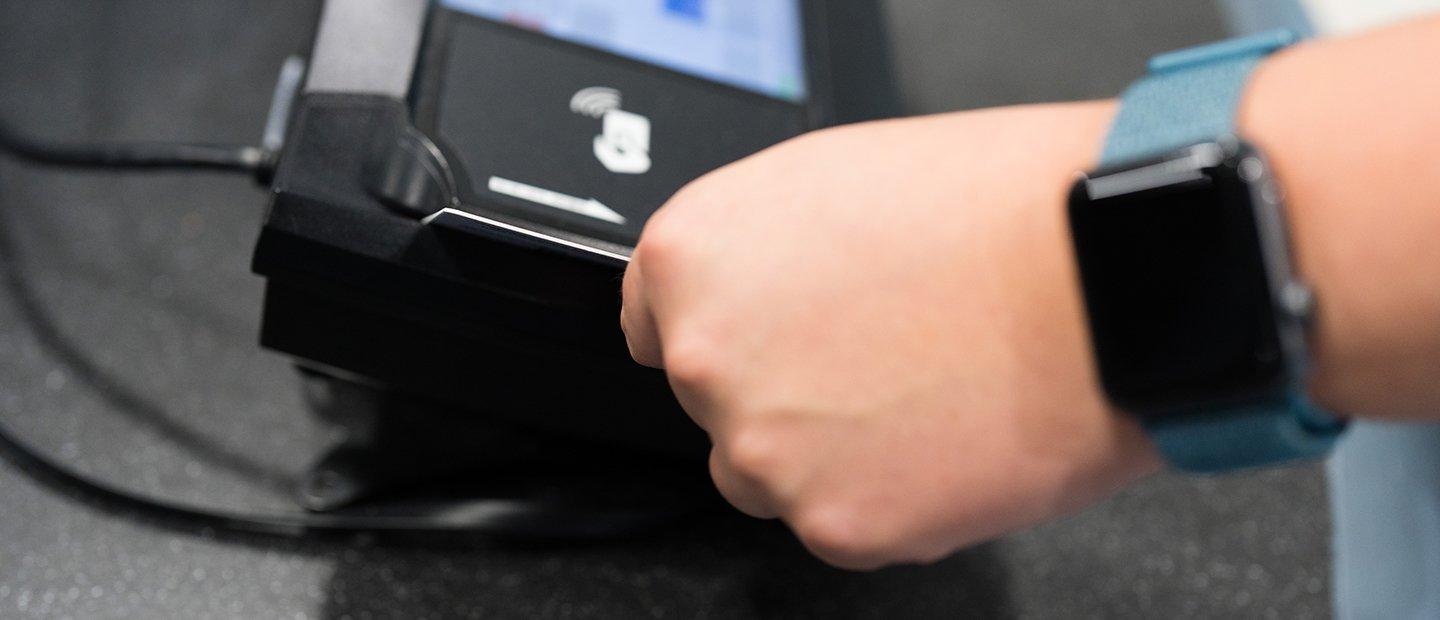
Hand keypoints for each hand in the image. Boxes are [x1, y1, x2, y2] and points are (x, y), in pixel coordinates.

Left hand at [620, 101, 1160, 568]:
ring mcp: (765, 449)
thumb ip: (758, 248)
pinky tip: (944, 436)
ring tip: (919, 392)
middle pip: (715, 403)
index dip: (724, 326)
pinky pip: (841, 522)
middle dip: (781, 388)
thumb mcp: (834, 179)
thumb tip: (751, 291)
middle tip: (873, 355)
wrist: (1106, 275)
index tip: (762, 335)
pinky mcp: (836, 524)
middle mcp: (705, 358)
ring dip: (826, 451)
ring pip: (769, 473)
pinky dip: (889, 496)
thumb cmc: (997, 208)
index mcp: (690, 258)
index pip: (650, 321)